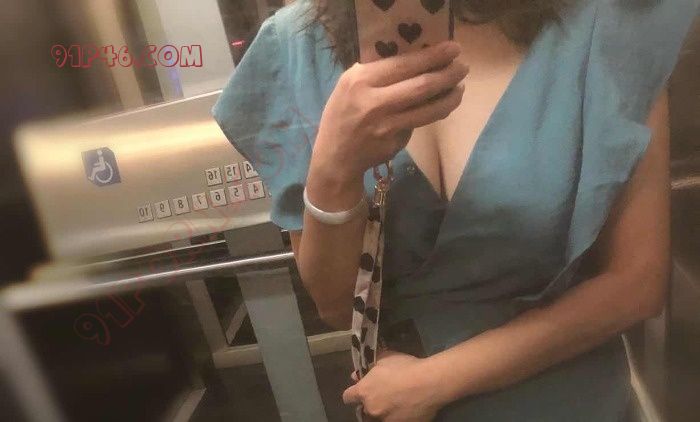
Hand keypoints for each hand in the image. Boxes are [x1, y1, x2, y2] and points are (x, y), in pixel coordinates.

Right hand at [310, 41, 467, 184]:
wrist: (336, 156)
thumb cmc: (342, 114)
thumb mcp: (349, 85)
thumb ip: (377, 71)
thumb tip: (416, 58)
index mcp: (361, 80)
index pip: (404, 64)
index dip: (432, 55)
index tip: (452, 48)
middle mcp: (374, 102)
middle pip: (422, 84)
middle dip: (448, 73)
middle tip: (463, 66)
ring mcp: (387, 125)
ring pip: (429, 108)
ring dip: (450, 96)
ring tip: (460, 87)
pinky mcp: (396, 142)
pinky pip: (422, 122)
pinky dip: (437, 111)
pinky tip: (444, 104)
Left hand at [342, 350, 442, 421]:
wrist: (429, 383)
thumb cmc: (405, 367)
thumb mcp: (385, 358)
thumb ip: (370, 367)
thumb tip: (358, 374)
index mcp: (364, 392)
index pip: (348, 397)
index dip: (354, 393)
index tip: (361, 390)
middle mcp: (371, 409)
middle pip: (365, 410)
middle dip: (371, 403)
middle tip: (384, 395)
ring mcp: (386, 420)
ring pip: (379, 418)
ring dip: (384, 412)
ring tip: (396, 404)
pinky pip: (397, 421)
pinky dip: (399, 416)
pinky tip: (408, 408)